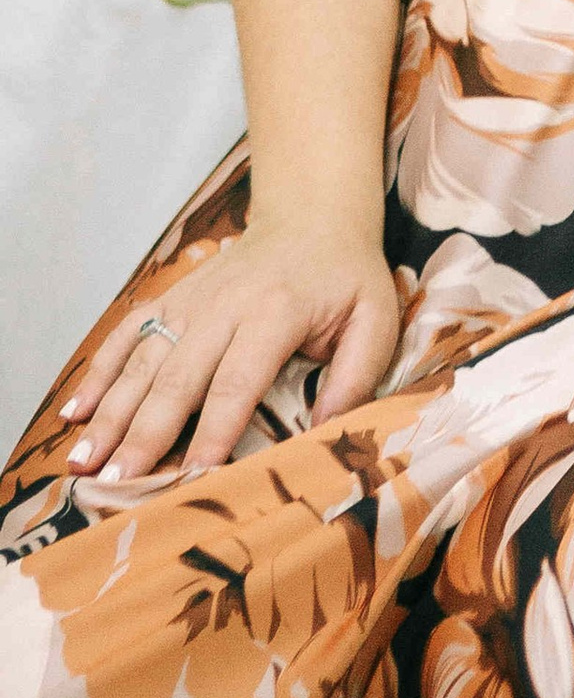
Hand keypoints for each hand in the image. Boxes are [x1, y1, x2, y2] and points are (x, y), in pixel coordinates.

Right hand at [64, 220, 400, 483]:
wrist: (313, 217)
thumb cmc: (347, 279)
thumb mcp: (375, 319)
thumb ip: (356, 374)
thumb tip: (326, 427)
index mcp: (276, 311)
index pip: (238, 379)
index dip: (213, 429)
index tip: (191, 475)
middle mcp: (224, 305)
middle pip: (177, 376)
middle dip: (144, 432)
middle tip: (115, 481)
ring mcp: (190, 300)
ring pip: (143, 359)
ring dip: (110, 412)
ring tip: (83, 461)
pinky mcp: (172, 298)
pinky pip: (127, 333)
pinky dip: (98, 372)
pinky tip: (74, 412)